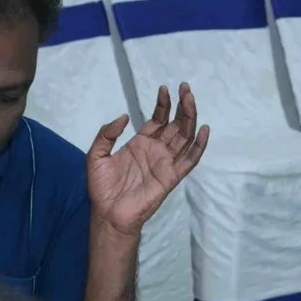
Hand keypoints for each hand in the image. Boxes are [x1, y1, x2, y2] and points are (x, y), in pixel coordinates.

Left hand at [87, 83, 208, 235]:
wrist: (107, 213)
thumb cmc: (101, 187)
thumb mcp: (96, 154)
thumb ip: (107, 134)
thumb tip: (125, 116)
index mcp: (141, 143)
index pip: (158, 119)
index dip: (163, 104)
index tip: (164, 89)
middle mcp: (156, 150)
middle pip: (176, 124)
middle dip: (182, 105)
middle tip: (185, 87)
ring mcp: (166, 163)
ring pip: (185, 136)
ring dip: (190, 117)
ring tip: (191, 99)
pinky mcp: (171, 176)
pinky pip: (190, 160)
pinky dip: (198, 145)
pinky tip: (203, 129)